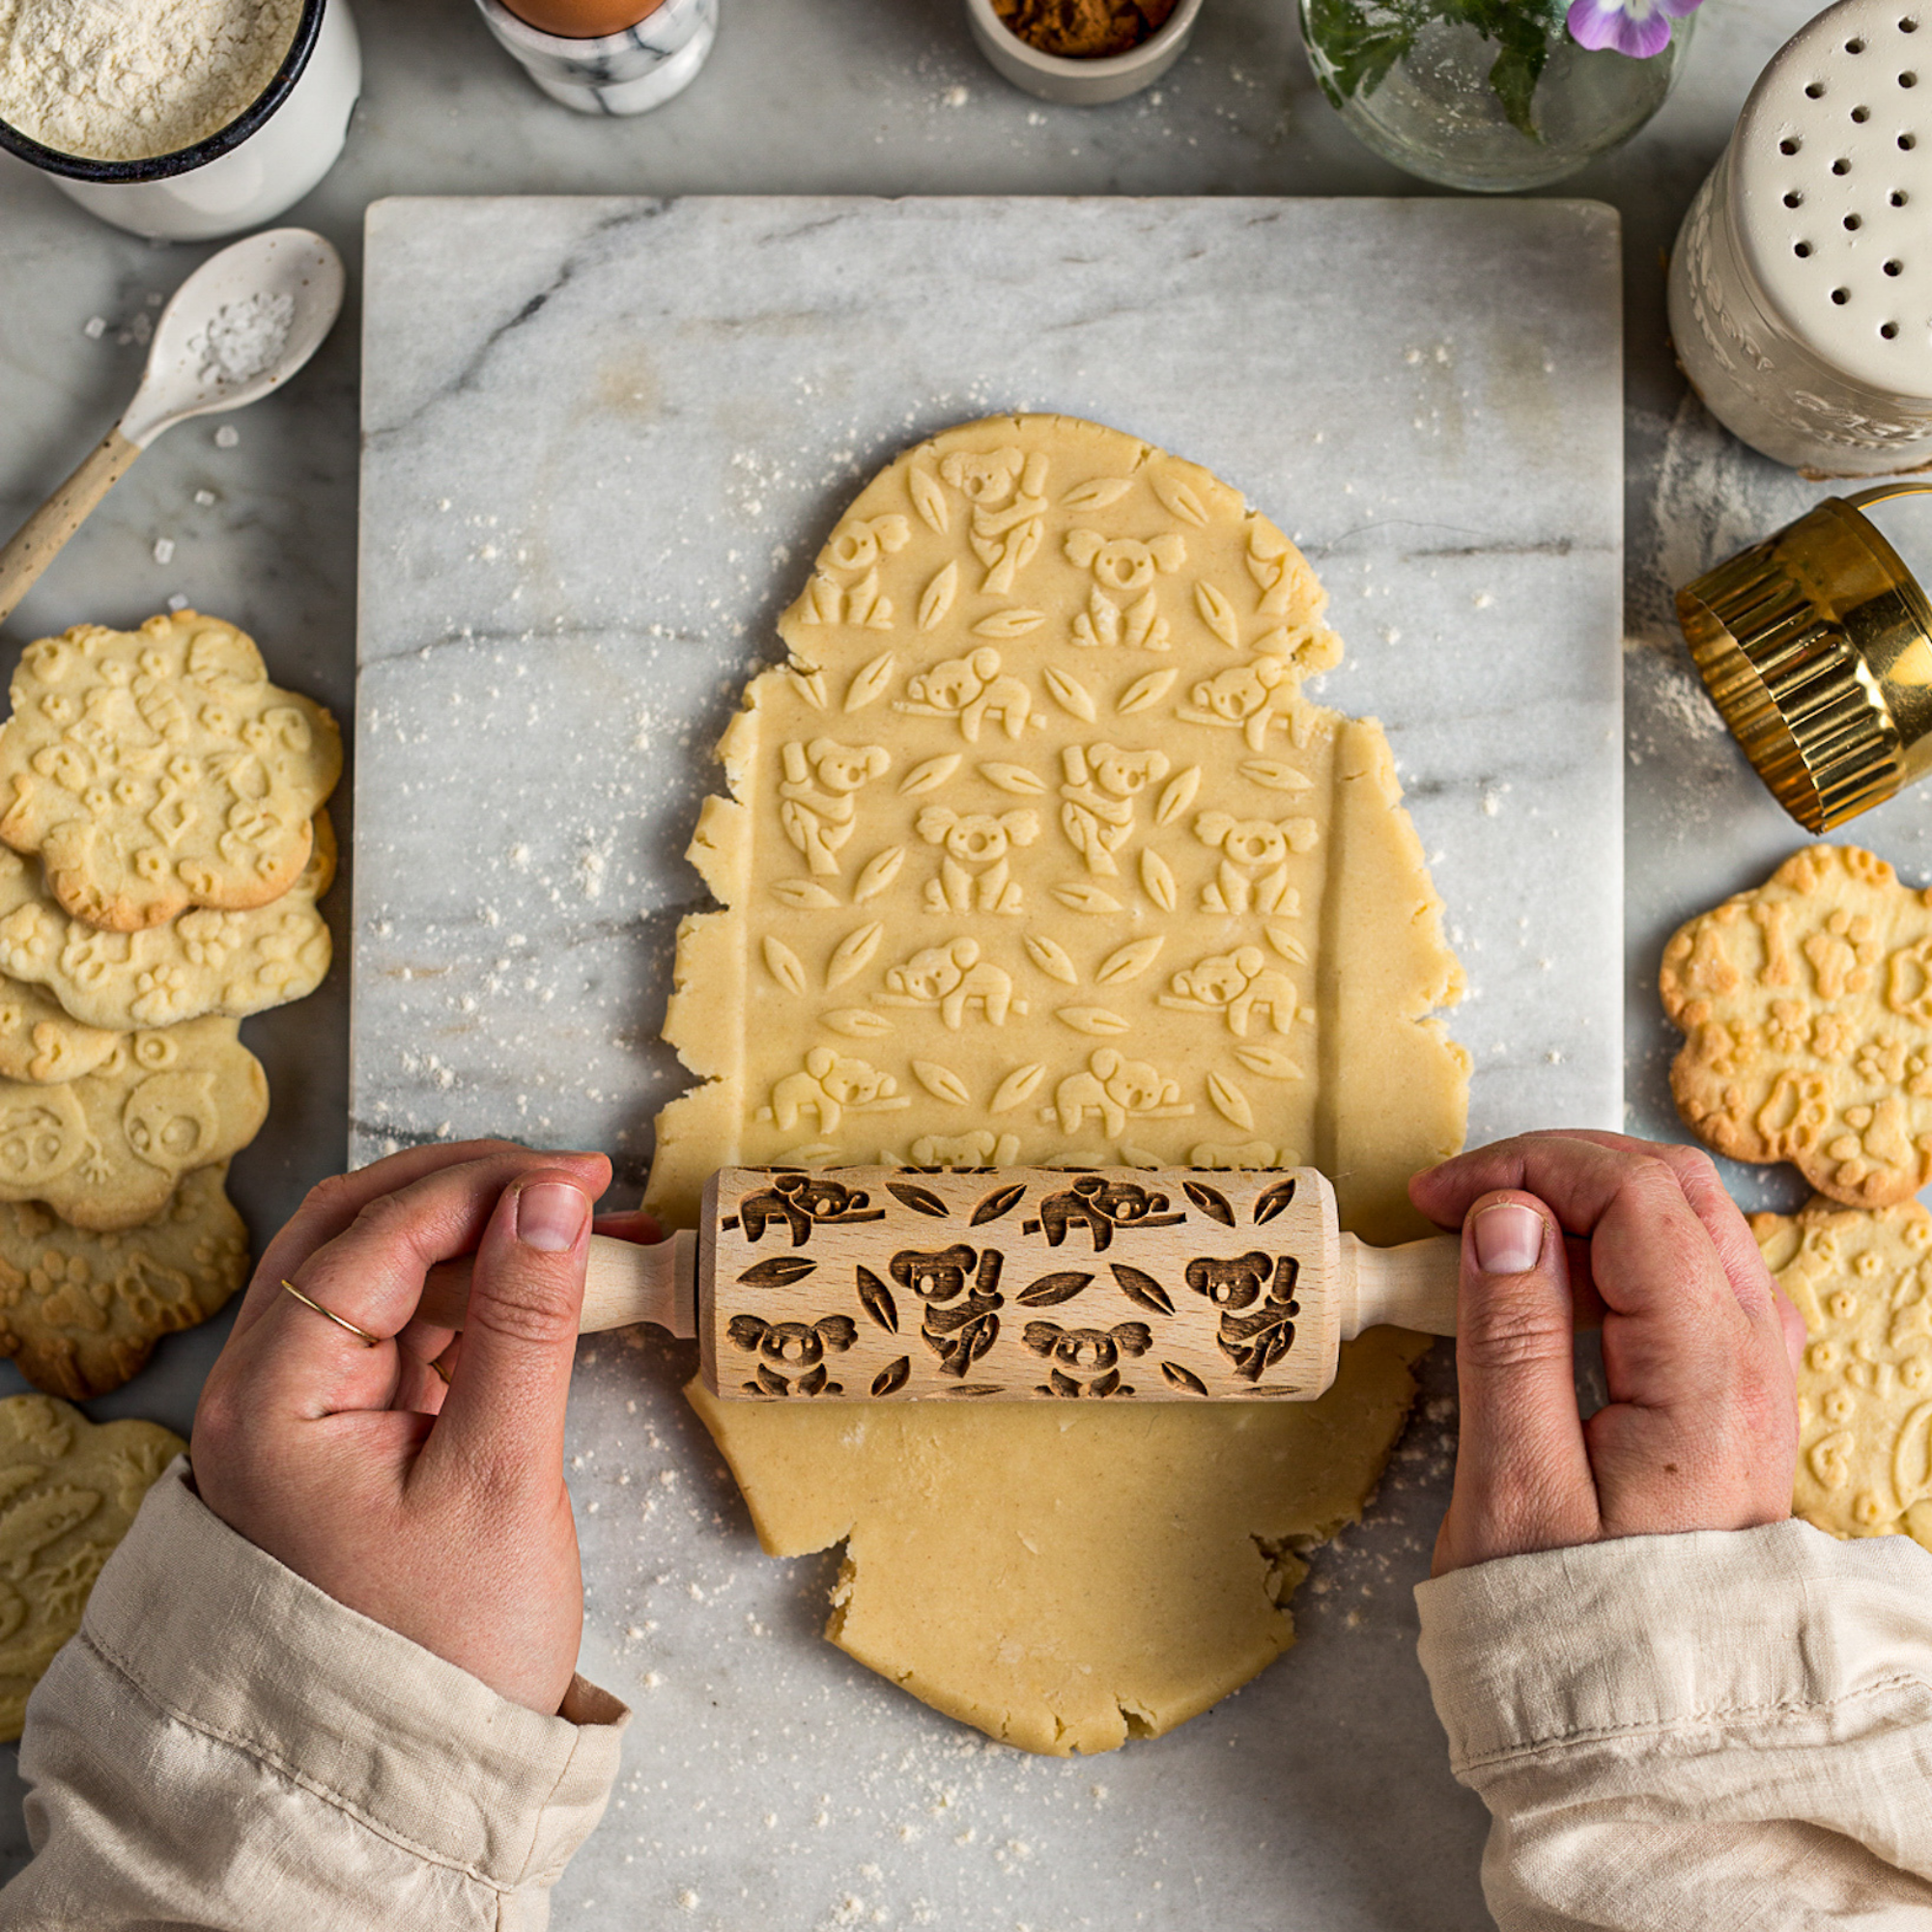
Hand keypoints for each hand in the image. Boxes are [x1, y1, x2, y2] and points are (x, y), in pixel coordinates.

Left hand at [192, 1140, 658, 1714]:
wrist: (420, 1771)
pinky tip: (546, 1289)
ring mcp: (306, 1408)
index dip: (486, 1185)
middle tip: (576, 1186)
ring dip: (482, 1236)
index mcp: (272, 1399)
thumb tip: (551, 1198)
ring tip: (581, 1230)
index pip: (375, 1235)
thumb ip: (526, 1324)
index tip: (583, 1177)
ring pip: (386, 1270)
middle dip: (473, 1190)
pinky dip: (480, 1294)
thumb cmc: (448, 1648)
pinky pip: (409, 1325)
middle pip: (360, 1230)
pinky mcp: (352, 1428)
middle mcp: (267, 1389)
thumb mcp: (501, 1477)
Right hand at [1409, 1130, 1804, 1577]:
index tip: (1436, 1201)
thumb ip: (1512, 1339)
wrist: (1656, 1723)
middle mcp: (1755, 1356)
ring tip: (1494, 1236)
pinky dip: (1615, 1246)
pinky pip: (1690, 1271)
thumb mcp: (1519, 1486)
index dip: (1526, 1169)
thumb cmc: (1579, 1620)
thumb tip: (1504, 1214)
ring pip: (1687, 1219)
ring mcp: (1756, 1370)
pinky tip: (1553, 1283)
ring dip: (1586, 1200)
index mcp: (1708, 1372)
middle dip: (1555, 1168)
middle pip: (1672, 1186)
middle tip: (1457, 1203)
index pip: (1631, 1195)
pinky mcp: (1736, 1391)